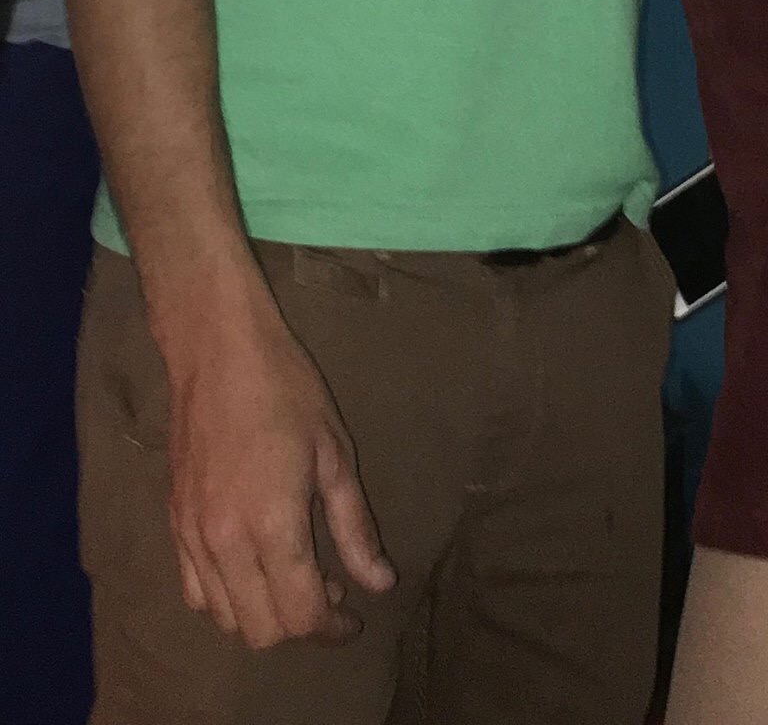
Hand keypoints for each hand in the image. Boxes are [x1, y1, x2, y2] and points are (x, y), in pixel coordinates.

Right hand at [164, 299, 394, 648]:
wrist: (217, 351)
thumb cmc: (286, 391)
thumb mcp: (335, 455)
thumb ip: (355, 528)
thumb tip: (380, 583)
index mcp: (272, 526)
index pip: (301, 614)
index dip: (333, 629)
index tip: (355, 617)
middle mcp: (225, 544)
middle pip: (261, 631)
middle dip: (302, 625)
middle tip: (330, 587)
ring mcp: (191, 537)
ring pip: (224, 619)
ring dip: (263, 614)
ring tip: (293, 574)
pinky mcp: (172, 524)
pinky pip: (194, 592)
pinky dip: (227, 598)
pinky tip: (253, 566)